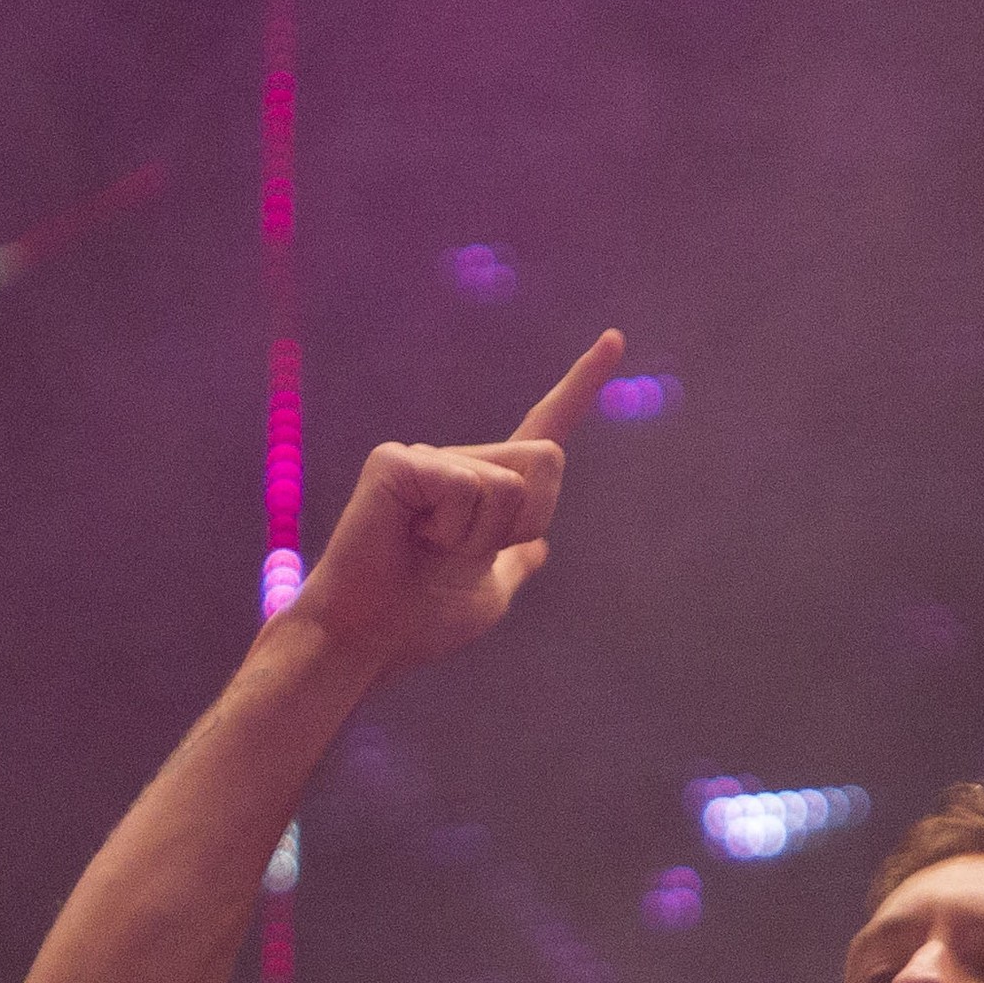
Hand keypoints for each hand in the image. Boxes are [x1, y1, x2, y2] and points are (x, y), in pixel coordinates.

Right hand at [287, 330, 623, 674]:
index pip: (543, 428)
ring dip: (483, 536)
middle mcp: (457, 460)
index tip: (615, 338)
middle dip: (526, 520)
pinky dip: (451, 529)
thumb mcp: (489, 595)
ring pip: (510, 483)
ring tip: (432, 552)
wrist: (368, 644)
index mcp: (483, 487)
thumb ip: (514, 562)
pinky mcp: (396, 462)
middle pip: (546, 458)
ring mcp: (424, 457)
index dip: (581, 385)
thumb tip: (539, 548)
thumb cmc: (419, 624)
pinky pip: (466, 487)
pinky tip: (412, 540)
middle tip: (465, 553)